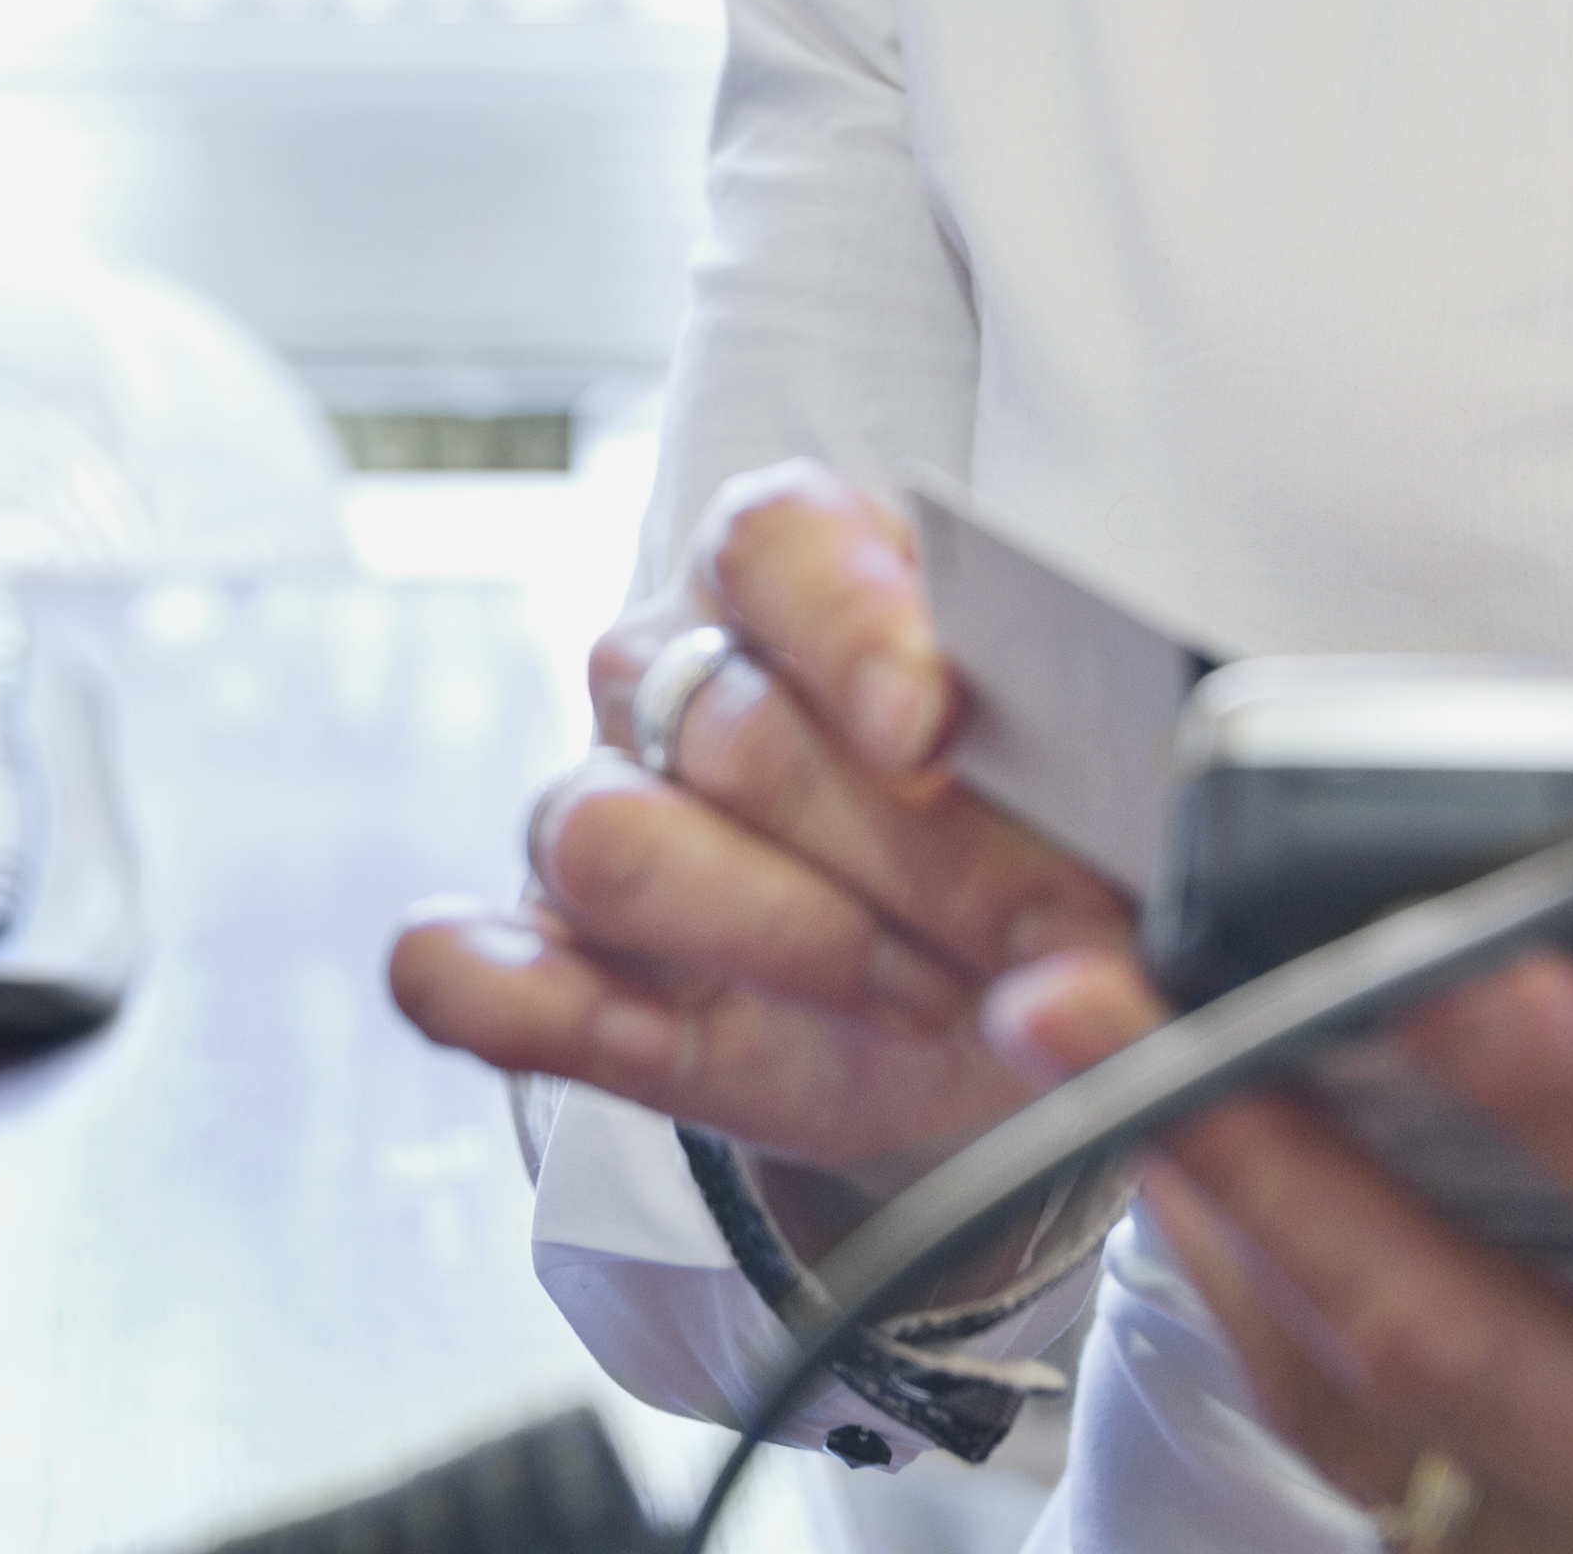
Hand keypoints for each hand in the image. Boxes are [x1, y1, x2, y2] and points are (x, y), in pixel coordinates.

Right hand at [389, 460, 1139, 1175]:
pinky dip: (521, 1004)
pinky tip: (641, 1033)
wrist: (995, 1003)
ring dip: (780, 937)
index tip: (932, 727)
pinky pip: (457, 968)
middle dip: (904, 855)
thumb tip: (1115, 823)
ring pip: (604, 838)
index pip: (773, 538)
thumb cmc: (1036, 843)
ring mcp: (595, 812)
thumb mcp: (1091, 783)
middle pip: (730, 729)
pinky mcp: (549, 966)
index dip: (847, 622)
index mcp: (794, 570)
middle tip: (1035, 934)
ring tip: (918, 993)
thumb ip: (1087, 762)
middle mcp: (671, 670)